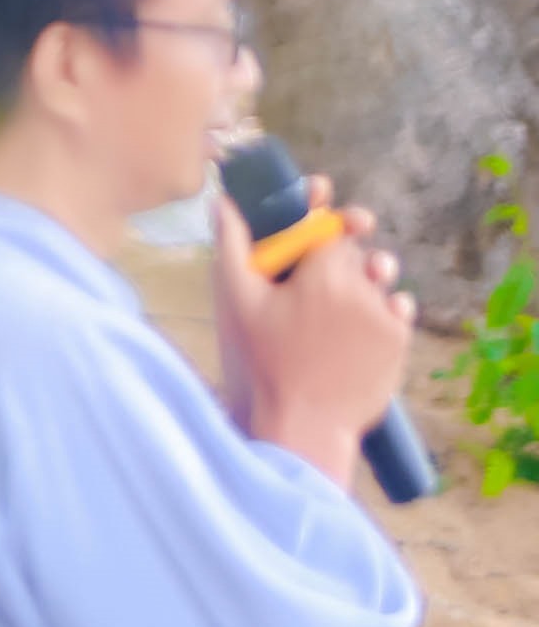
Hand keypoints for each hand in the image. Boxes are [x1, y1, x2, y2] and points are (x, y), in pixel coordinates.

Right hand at [215, 184, 411, 478]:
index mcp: (322, 270)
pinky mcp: (400, 342)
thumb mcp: (236, 300)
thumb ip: (232, 244)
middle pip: (352, 248)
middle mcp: (362, 286)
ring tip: (339, 297)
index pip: (327, 222)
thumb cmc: (264, 361)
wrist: (306, 424)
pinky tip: (357, 322)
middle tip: (313, 268)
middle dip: (336, 249)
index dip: (319, 212)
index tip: (316, 203)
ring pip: (377, 277)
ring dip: (362, 276)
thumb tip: (225, 202)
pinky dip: (382, 307)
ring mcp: (386, 315)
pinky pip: (397, 308)